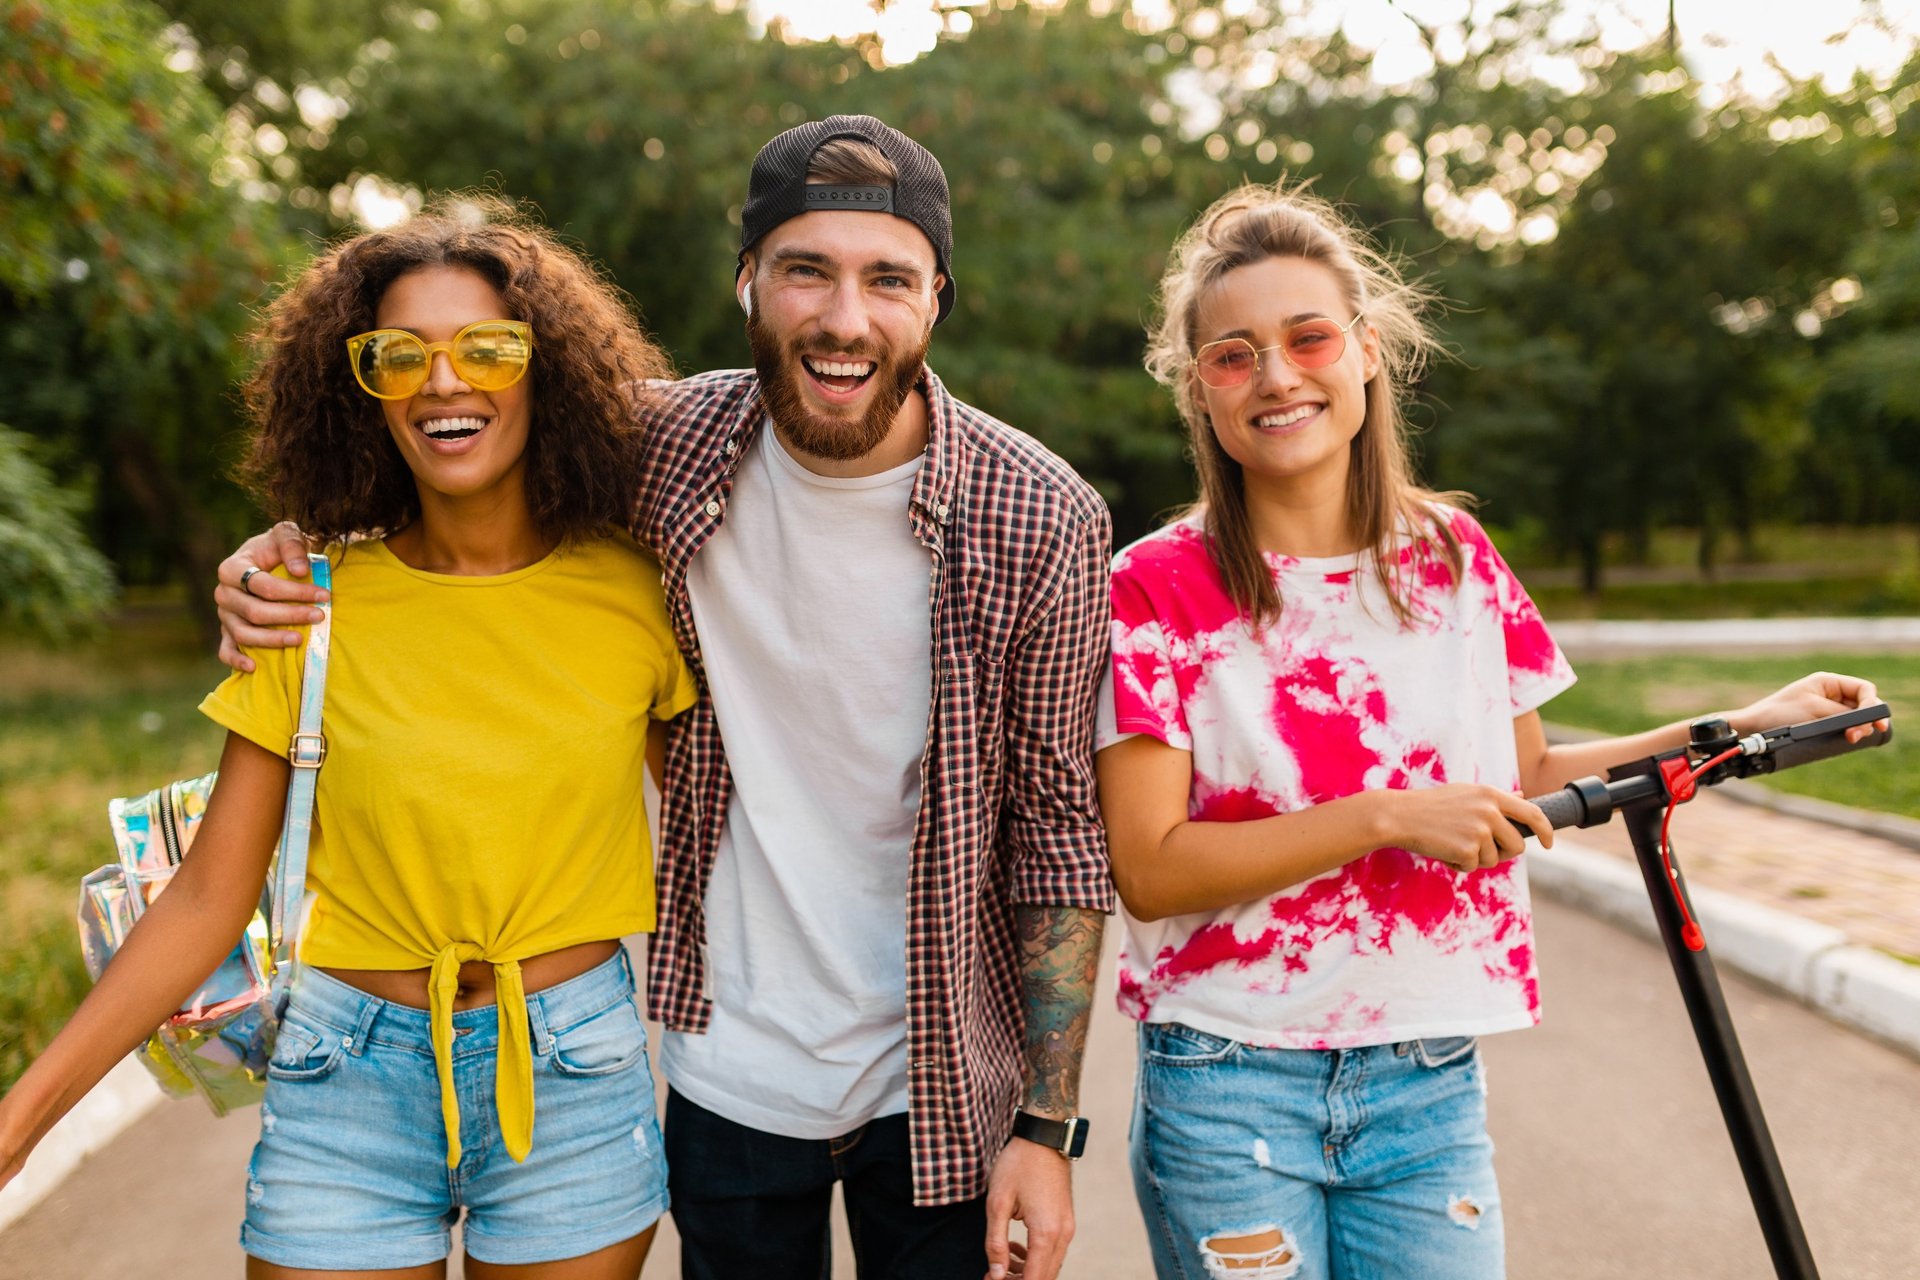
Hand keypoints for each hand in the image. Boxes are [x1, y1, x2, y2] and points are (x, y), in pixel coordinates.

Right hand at [214, 521, 326, 670]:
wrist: (267, 559)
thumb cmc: (278, 548)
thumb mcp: (286, 534)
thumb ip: (293, 545)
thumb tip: (299, 571)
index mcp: (232, 568)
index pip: (263, 585)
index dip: (295, 592)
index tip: (324, 595)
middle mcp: (223, 593)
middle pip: (254, 612)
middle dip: (289, 615)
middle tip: (320, 616)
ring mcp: (224, 614)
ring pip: (243, 633)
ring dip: (271, 640)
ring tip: (299, 639)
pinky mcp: (226, 631)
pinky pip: (225, 650)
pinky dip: (236, 660)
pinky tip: (254, 667)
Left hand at [984, 1136, 1073, 1279]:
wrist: (1044, 1136)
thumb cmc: (1018, 1164)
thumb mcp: (997, 1202)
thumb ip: (995, 1243)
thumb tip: (996, 1274)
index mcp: (1045, 1233)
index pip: (1033, 1279)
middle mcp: (1063, 1234)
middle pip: (1045, 1277)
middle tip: (992, 1275)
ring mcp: (1068, 1227)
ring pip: (1050, 1266)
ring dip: (1027, 1271)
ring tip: (1001, 1260)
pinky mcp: (1066, 1220)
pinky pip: (1053, 1251)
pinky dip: (1036, 1257)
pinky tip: (1015, 1246)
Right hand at [1379, 784, 1551, 872]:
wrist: (1399, 816)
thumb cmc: (1431, 805)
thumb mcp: (1466, 793)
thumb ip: (1496, 799)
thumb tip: (1523, 798)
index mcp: (1492, 795)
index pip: (1533, 813)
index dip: (1546, 830)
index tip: (1548, 843)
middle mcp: (1490, 811)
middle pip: (1517, 845)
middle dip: (1503, 853)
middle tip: (1480, 850)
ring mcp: (1480, 831)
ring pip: (1494, 859)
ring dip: (1476, 859)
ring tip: (1453, 844)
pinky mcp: (1468, 850)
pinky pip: (1472, 867)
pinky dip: (1458, 865)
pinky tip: (1443, 850)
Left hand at [1729, 672, 1888, 743]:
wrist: (1753, 729)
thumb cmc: (1779, 715)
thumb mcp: (1816, 711)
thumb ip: (1844, 714)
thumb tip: (1867, 721)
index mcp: (1827, 682)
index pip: (1863, 689)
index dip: (1873, 704)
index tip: (1874, 722)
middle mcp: (1828, 694)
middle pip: (1861, 706)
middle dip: (1865, 720)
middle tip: (1855, 736)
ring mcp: (1825, 710)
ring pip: (1853, 719)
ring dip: (1857, 729)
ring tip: (1849, 739)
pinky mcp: (1819, 725)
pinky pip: (1841, 729)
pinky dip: (1846, 734)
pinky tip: (1846, 741)